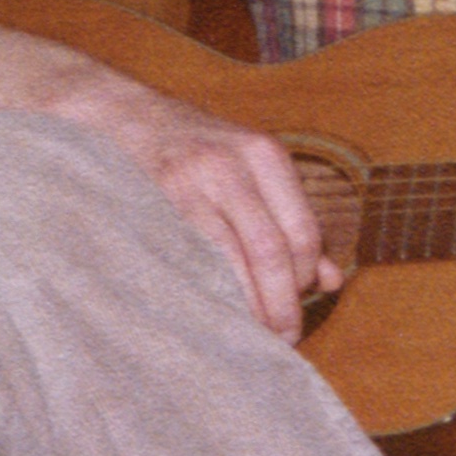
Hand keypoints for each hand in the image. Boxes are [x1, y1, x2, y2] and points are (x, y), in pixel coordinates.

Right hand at [52, 69, 338, 340]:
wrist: (123, 117)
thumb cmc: (196, 152)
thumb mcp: (252, 170)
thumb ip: (290, 220)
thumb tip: (332, 280)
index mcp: (263, 154)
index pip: (302, 232)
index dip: (305, 279)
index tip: (296, 307)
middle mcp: (230, 165)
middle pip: (271, 250)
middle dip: (281, 303)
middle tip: (283, 338)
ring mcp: (187, 183)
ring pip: (231, 260)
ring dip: (247, 305)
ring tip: (251, 332)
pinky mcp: (152, 203)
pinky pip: (189, 260)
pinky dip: (207, 290)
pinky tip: (212, 307)